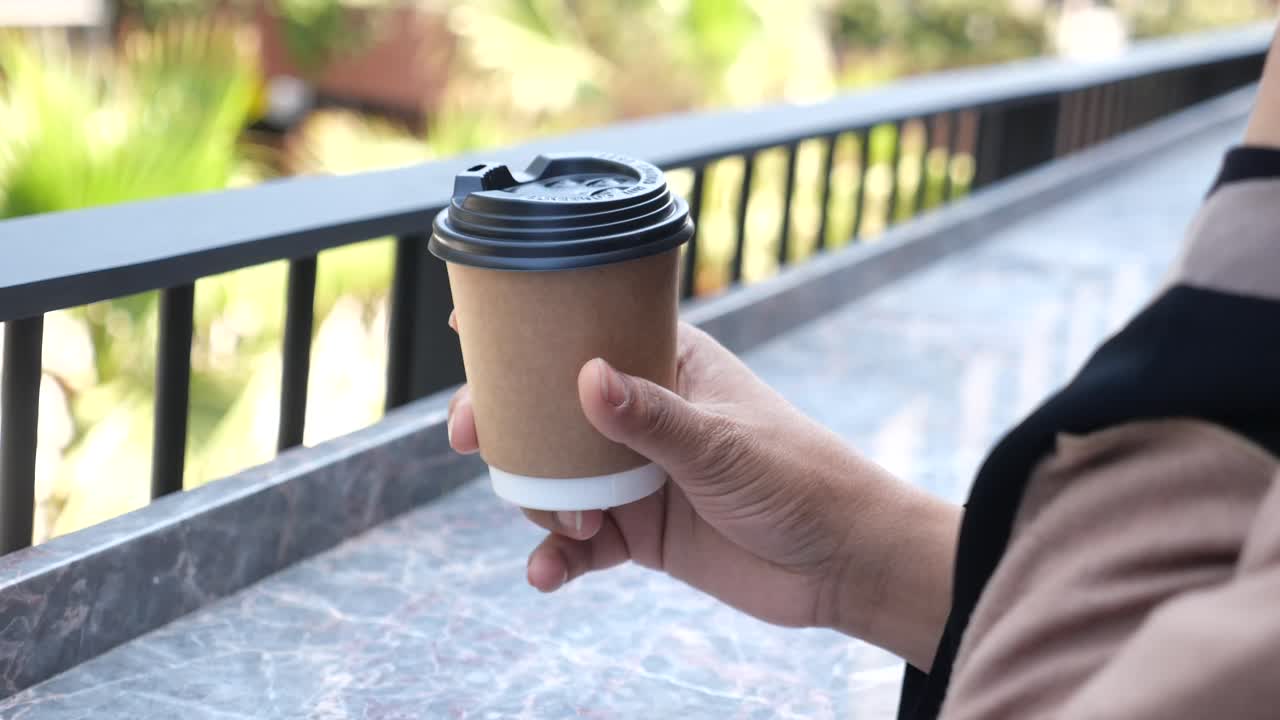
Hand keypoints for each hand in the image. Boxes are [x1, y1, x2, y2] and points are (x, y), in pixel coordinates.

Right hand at [447, 319, 958, 667]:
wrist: (841, 562)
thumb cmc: (798, 477)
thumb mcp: (721, 444)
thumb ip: (652, 417)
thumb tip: (586, 377)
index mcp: (666, 366)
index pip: (588, 332)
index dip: (526, 332)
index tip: (467, 329)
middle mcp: (641, 416)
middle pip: (550, 409)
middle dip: (504, 423)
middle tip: (469, 437)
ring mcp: (635, 475)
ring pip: (555, 477)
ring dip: (541, 500)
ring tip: (569, 526)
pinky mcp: (638, 532)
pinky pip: (579, 543)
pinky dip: (557, 557)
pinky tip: (547, 573)